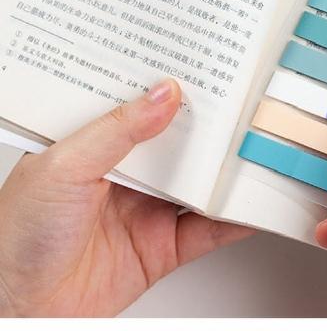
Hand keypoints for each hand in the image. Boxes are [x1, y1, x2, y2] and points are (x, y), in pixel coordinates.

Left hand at [0, 79, 253, 316]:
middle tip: (240, 106)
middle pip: (178, 143)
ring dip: (226, 170)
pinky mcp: (163, 246)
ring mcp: (147, 210)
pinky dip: (233, 219)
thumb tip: (163, 95)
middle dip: (209, 126)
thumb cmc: (15, 239)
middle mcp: (126, 174)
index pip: (141, 107)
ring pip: (199, 183)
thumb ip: (117, 130)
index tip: (202, 70)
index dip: (170, 88)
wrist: (20, 314)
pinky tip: (248, 204)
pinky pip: (206, 230)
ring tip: (253, 150)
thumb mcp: (63, 167)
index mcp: (96, 146)